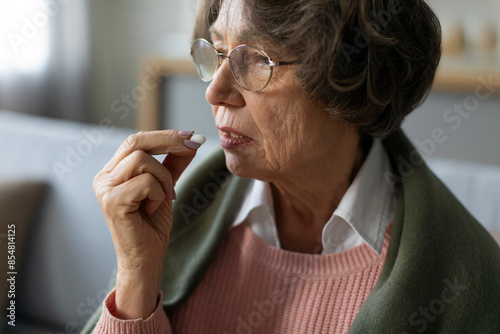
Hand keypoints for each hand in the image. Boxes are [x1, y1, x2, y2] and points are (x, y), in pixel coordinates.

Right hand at [93, 130, 203, 317]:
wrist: (146, 257)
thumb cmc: (152, 224)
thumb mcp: (166, 186)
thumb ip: (174, 163)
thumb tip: (192, 140)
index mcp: (113, 171)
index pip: (136, 140)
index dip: (165, 136)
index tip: (192, 136)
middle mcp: (104, 177)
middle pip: (135, 142)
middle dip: (169, 141)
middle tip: (195, 144)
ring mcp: (105, 189)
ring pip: (143, 160)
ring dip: (164, 178)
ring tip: (164, 198)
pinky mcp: (113, 201)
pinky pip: (145, 182)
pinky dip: (158, 194)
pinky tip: (152, 209)